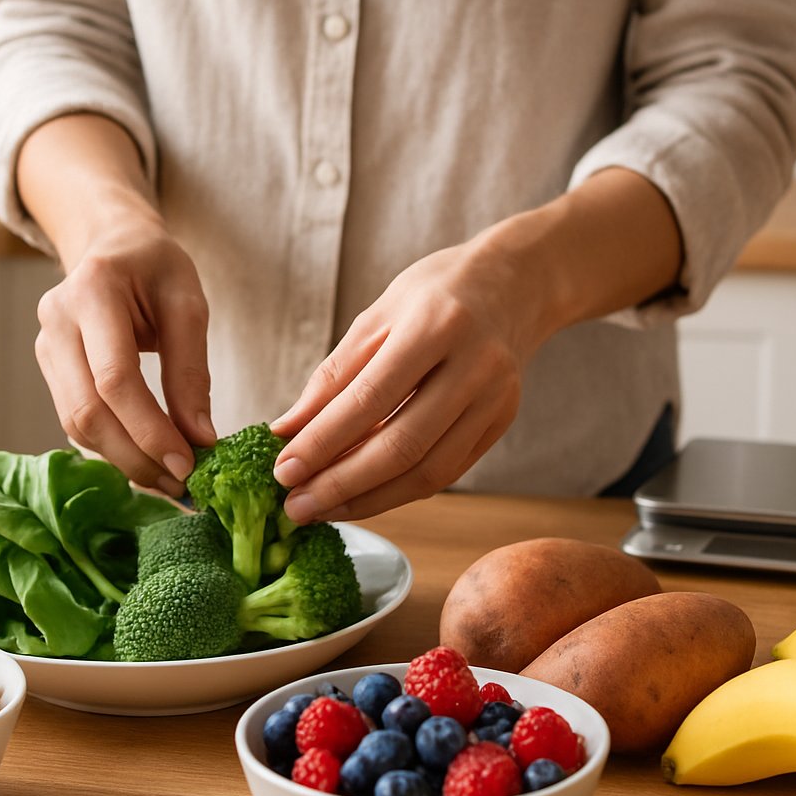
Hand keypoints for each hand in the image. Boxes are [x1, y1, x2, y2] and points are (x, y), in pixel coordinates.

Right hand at [35, 222, 215, 495]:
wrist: (110, 243)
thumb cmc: (154, 266)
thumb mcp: (188, 302)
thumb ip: (191, 370)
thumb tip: (200, 439)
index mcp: (93, 291)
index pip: (114, 378)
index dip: (148, 429)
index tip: (187, 464)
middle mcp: (57, 320)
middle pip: (87, 410)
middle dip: (135, 456)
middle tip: (181, 484)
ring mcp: (45, 346)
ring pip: (76, 423)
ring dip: (123, 460)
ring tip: (169, 480)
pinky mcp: (49, 368)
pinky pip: (75, 420)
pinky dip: (111, 447)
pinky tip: (145, 460)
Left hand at [270, 232, 542, 521]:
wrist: (512, 285)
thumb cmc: (434, 294)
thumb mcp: (376, 317)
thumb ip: (333, 376)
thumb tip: (288, 430)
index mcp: (436, 327)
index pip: (370, 399)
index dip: (323, 441)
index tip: (283, 471)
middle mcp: (474, 367)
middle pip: (402, 446)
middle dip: (341, 484)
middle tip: (296, 507)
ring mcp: (495, 400)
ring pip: (428, 472)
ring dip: (369, 500)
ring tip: (322, 510)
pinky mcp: (502, 424)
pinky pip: (446, 472)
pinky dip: (399, 491)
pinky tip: (361, 497)